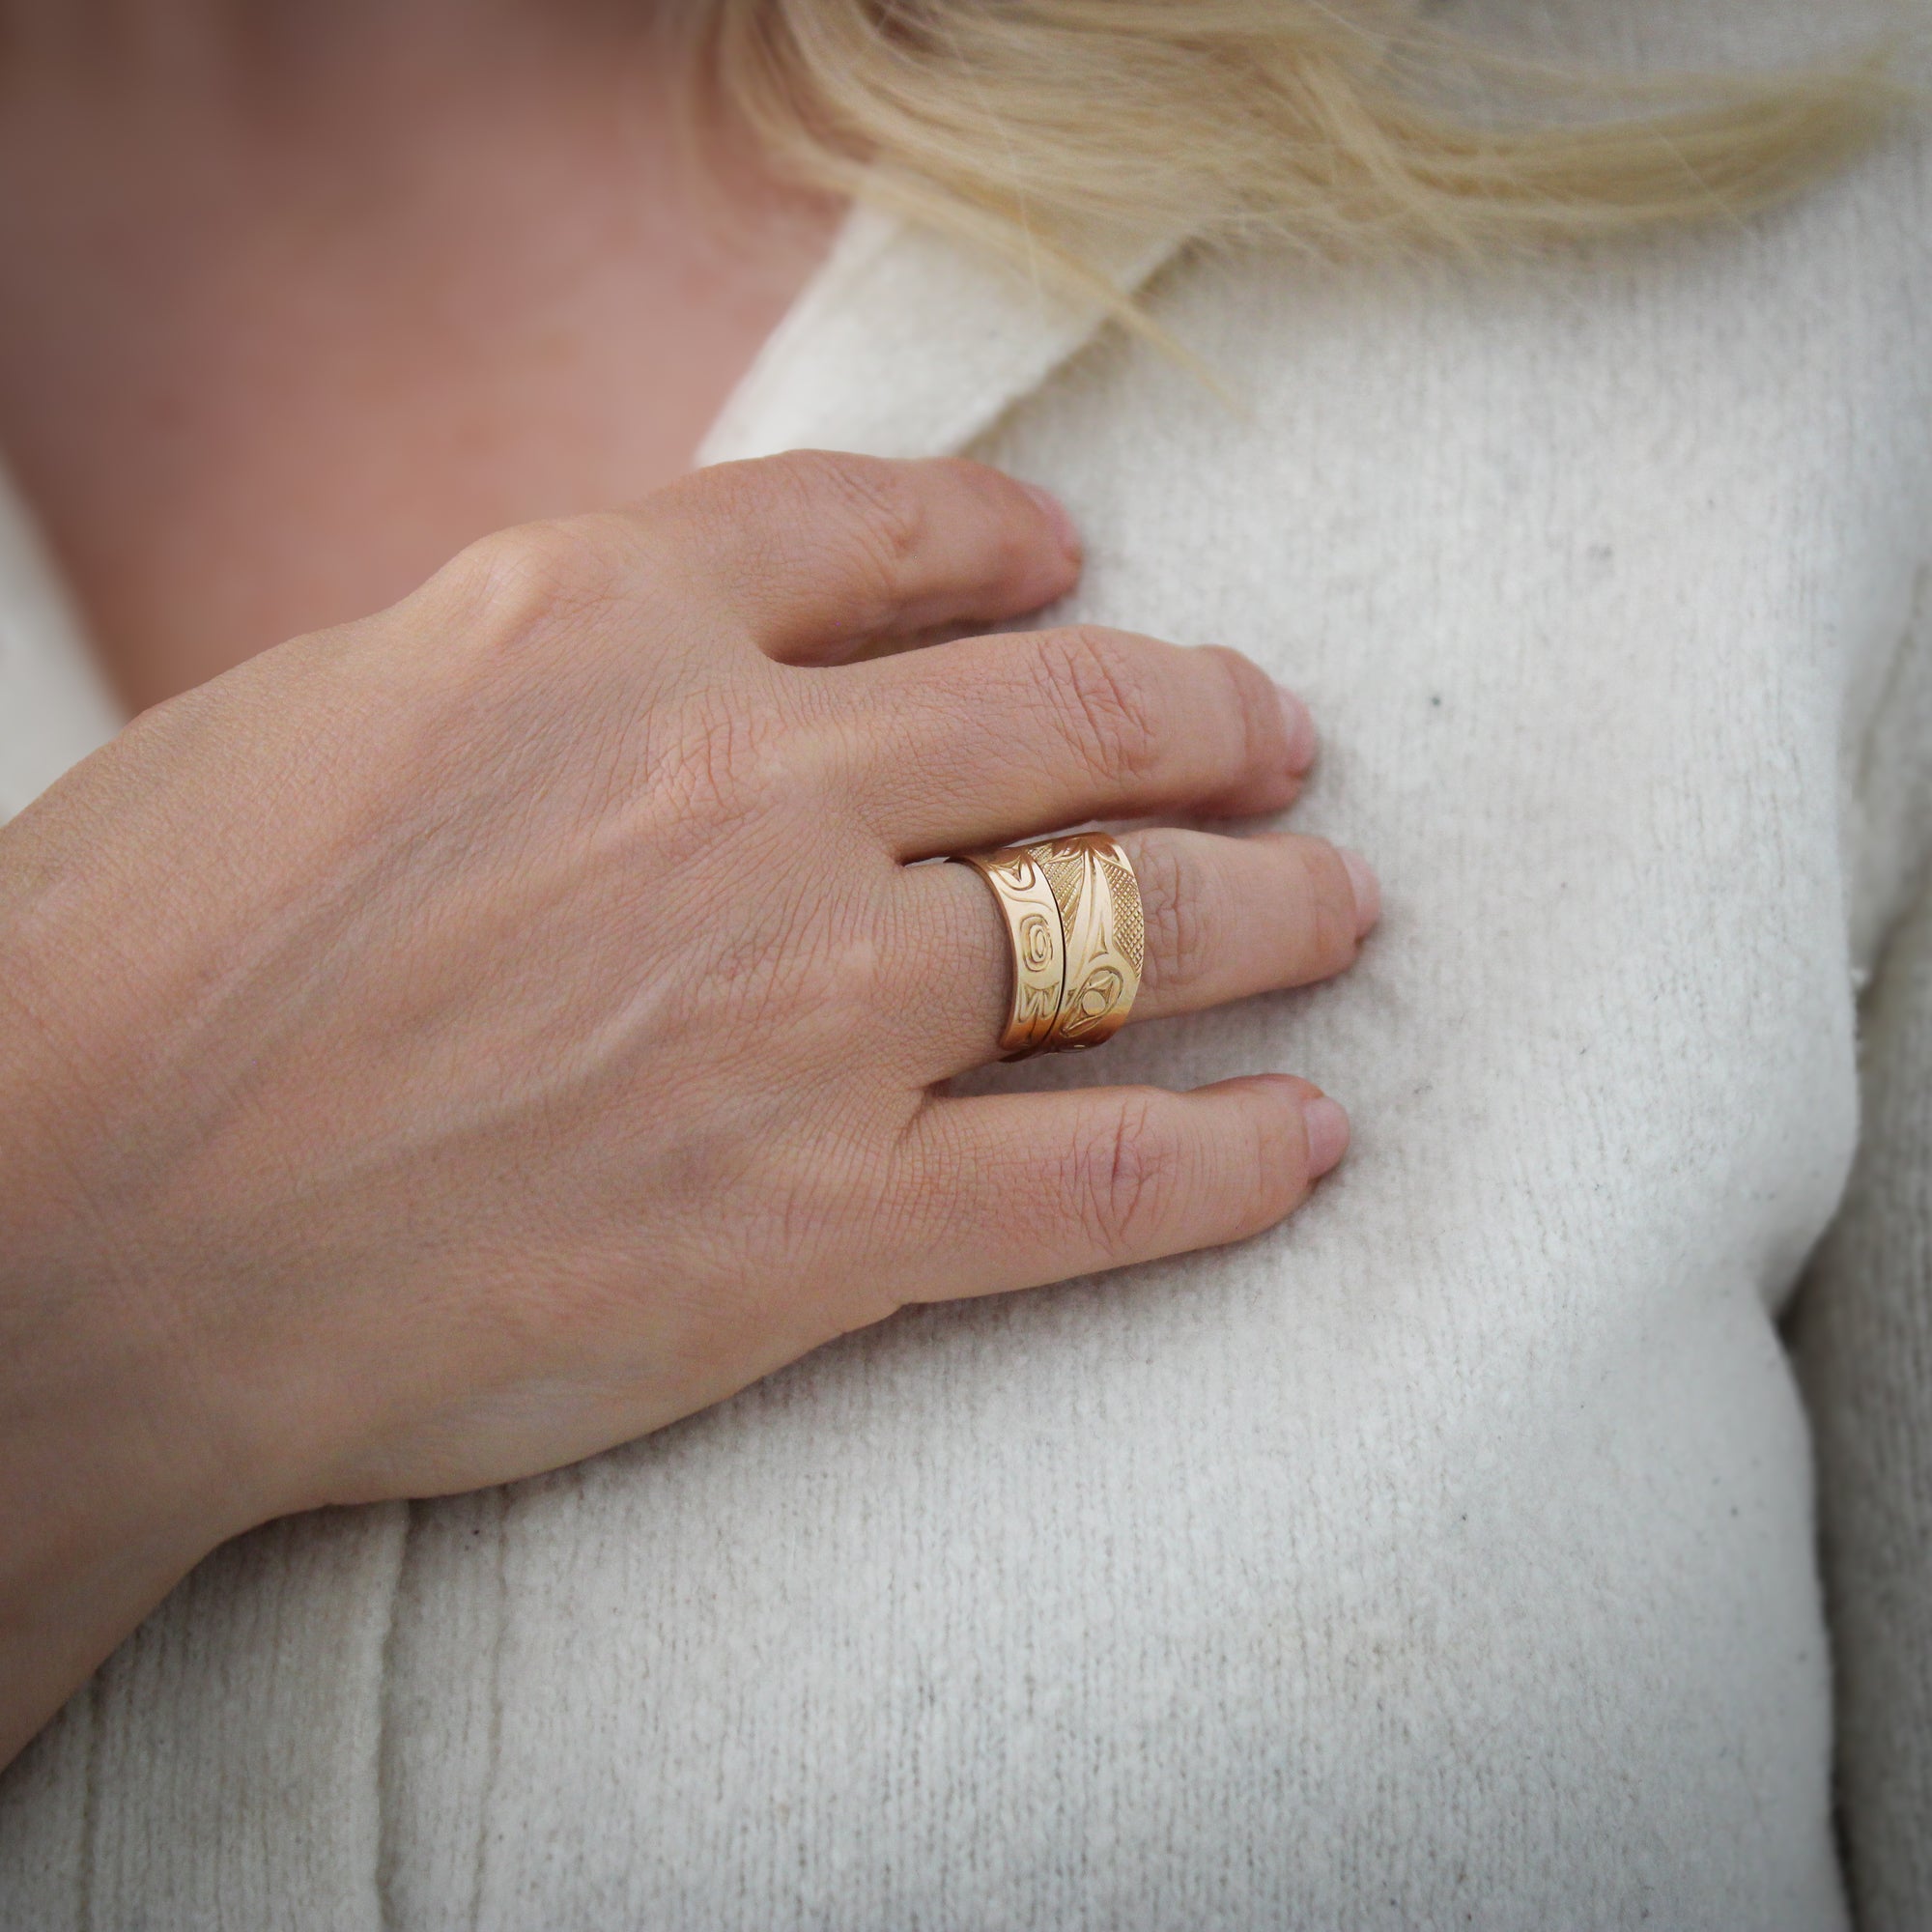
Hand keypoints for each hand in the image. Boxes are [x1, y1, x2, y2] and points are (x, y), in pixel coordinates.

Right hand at [0, 452, 1373, 1759]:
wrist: (67, 1230)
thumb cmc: (134, 966)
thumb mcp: (331, 712)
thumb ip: (534, 672)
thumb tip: (660, 669)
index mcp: (593, 623)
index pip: (880, 537)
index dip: (1009, 550)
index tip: (1072, 574)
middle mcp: (735, 784)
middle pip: (1067, 718)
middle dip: (1207, 722)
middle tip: (1278, 742)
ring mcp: (801, 1002)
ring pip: (1128, 922)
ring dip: (1270, 910)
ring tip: (1338, 909)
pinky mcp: (822, 1220)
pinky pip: (1103, 1174)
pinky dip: (1233, 1160)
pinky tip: (1308, 1140)